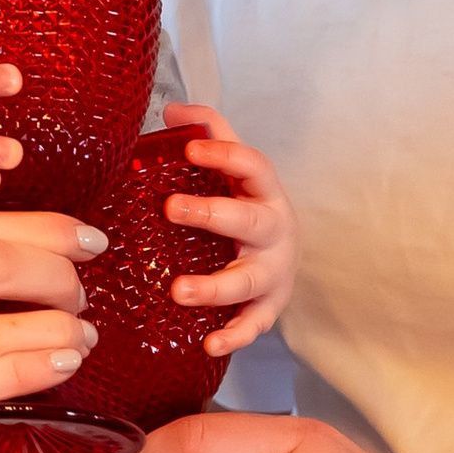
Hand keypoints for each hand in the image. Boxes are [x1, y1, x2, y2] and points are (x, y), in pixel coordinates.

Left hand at [158, 105, 294, 354]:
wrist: (283, 254)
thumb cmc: (247, 203)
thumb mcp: (235, 169)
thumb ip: (210, 133)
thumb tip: (170, 109)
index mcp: (265, 191)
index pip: (252, 164)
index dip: (224, 153)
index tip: (189, 147)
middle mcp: (275, 230)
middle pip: (250, 221)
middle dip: (213, 214)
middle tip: (171, 208)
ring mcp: (274, 272)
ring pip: (250, 280)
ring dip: (215, 287)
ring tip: (179, 291)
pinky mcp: (269, 308)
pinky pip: (255, 324)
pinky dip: (235, 336)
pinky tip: (209, 344)